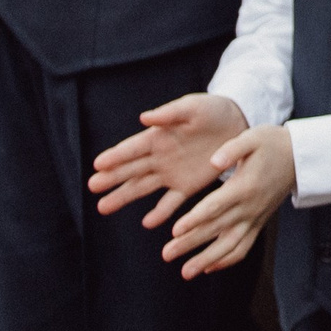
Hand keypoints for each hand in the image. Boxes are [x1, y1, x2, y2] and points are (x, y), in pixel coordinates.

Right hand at [88, 93, 248, 229]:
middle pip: (131, 170)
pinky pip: (171, 201)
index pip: (132, 148)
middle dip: (112, 178)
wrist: (237, 124)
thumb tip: (144, 118)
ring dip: (124, 197)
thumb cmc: (212, 110)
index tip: (97, 164)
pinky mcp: (188, 186)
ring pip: (142, 187)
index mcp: (158, 137)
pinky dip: (160, 212)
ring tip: (103, 207)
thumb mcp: (193, 107)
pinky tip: (147, 223)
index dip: (116, 156)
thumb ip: (169, 114)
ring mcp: (171, 173)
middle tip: (93, 187)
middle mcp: (159, 157)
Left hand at [161, 123, 295, 278]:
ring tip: (185, 272)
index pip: (216, 206)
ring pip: (230, 246)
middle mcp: (249, 207)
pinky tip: (208, 268)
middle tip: (166, 254)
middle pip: (217, 229)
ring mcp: (255, 218)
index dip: (195, 219)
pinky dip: (227, 260)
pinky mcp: (258, 223)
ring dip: (207, 260)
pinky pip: (244, 247)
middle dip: (191, 244)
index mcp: (244, 186)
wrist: (299, 157)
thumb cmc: (273, 143)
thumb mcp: (253, 138)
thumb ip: (232, 149)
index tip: (175, 231)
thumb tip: (213, 162)